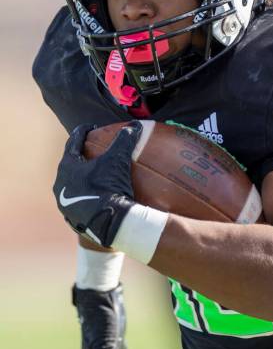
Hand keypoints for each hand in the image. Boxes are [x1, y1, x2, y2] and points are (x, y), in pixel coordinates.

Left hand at [53, 122, 141, 245]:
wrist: (108, 223)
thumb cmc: (109, 187)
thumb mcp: (118, 160)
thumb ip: (124, 140)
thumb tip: (135, 125)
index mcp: (67, 167)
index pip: (73, 143)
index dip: (82, 132)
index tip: (91, 127)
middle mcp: (61, 184)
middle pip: (70, 165)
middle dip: (80, 156)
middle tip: (91, 150)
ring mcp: (64, 203)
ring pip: (71, 185)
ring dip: (81, 178)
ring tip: (94, 176)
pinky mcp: (73, 218)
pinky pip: (78, 203)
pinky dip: (86, 197)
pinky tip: (96, 198)